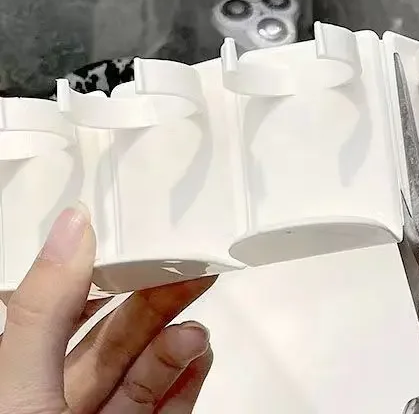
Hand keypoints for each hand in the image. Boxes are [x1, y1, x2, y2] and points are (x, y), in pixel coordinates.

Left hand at [0, 203, 215, 413]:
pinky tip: (200, 356)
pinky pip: (169, 408)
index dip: (99, 271)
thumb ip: (46, 311)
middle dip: (156, 299)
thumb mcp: (19, 388)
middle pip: (114, 337)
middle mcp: (57, 398)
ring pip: (144, 371)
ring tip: (196, 332)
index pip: (59, 309)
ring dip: (177, 343)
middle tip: (193, 268)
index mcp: (18, 377)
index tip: (139, 238)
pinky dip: (188, 380)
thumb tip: (74, 224)